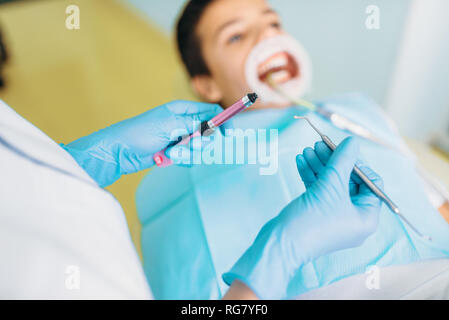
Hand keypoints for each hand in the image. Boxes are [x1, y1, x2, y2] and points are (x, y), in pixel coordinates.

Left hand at [61, 101, 221, 186]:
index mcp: (182, 110)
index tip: (228, 134)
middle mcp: (183, 123)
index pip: (211, 111)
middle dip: (201, 142)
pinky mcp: (174, 151)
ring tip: (171, 153)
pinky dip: (182, 159)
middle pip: (208, 132)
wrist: (119, 152)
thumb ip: (193, 125)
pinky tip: (168, 158)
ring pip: (199, 147)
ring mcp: (179, 138)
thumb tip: (213, 125)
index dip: (221, 121)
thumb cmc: (140, 133)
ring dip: (188, 153)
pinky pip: (189, 157)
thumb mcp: (169, 125)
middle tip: (189, 145)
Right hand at [222, 137, 382, 298]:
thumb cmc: (312, 220)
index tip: (340, 149)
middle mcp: (353, 219)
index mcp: (366, 217)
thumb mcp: (330, 185)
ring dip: (319, 166)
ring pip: (331, 185)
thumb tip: (353, 141)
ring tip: (306, 150)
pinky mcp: (317, 216)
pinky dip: (311, 176)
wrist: (281, 244)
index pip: (371, 183)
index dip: (357, 163)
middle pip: (349, 181)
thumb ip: (343, 161)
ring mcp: (334, 218)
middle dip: (333, 161)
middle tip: (319, 144)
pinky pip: (319, 192)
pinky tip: (300, 161)